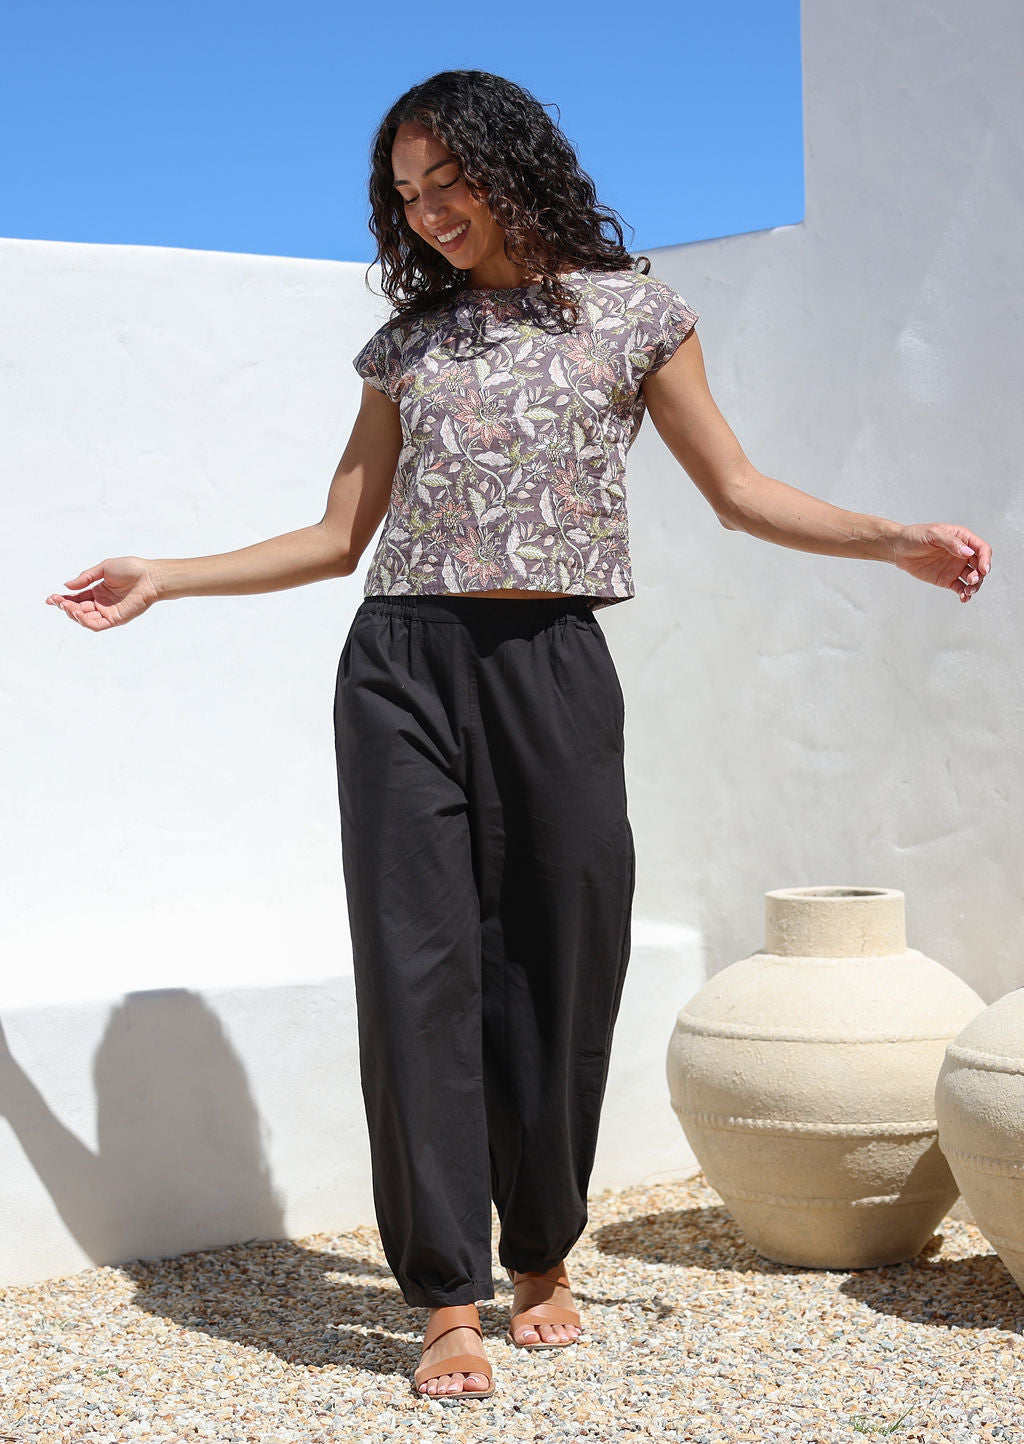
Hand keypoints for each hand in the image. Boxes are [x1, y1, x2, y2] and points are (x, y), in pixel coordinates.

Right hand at [46, 556, 160, 630]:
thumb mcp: (103, 569)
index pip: (76, 598)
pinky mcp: (116, 619)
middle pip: (78, 609)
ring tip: (66, 606)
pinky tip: (78, 612)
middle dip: (65, 607)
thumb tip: (66, 586)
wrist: (150, 576)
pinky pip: (97, 624)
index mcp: (98, 591)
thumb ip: (85, 578)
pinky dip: (85, 621)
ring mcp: (108, 612)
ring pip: (85, 619)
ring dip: (73, 614)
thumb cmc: (131, 569)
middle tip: (56, 601)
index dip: (63, 599)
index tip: (50, 598)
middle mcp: (102, 603)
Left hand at [890, 524, 991, 602]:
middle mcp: (962, 554)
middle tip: (972, 580)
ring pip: (973, 578)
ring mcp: (956, 567)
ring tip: (968, 591)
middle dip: (980, 574)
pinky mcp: (948, 579)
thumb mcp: (933, 534)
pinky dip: (965, 594)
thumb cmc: (915, 536)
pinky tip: (963, 598)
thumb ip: (951, 542)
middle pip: (980, 565)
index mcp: (962, 539)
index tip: (983, 569)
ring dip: (975, 586)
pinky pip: (961, 588)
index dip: (985, 559)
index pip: (981, 549)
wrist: (898, 549)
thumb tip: (967, 552)